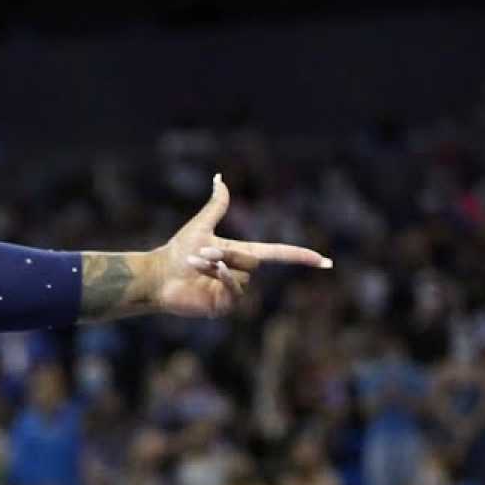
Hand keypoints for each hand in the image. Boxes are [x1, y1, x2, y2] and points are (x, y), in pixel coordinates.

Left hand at [151, 173, 329, 317]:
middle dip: (227, 254)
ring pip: (241, 275)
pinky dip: (221, 278)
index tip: (326, 262)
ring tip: (193, 264)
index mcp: (241, 255)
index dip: (301, 257)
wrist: (158, 275)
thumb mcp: (201, 226)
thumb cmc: (177, 252)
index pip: (278, 255)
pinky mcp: (224, 307)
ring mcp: (235, 292)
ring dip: (216, 266)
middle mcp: (242, 274)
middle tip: (199, 253)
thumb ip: (216, 205)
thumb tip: (219, 178)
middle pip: (253, 262)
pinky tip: (202, 274)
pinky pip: (235, 291)